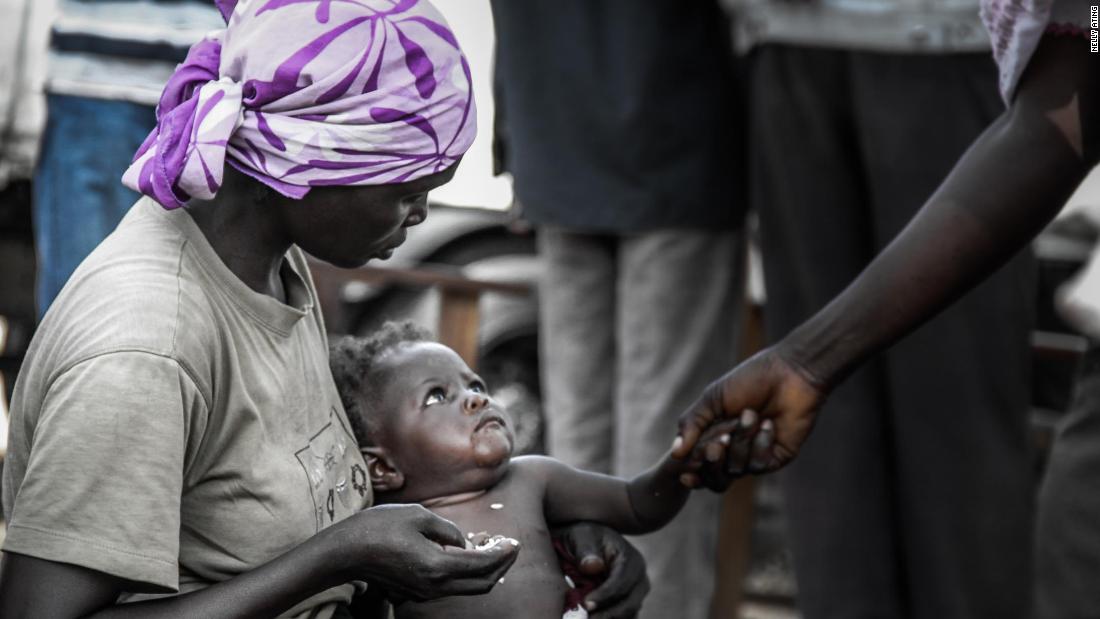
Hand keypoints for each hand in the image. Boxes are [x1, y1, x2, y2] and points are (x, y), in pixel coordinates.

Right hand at [327, 503, 518, 601]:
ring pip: (468, 587)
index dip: (503, 553)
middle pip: (482, 583)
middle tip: (511, 547)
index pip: (483, 564)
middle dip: (501, 566)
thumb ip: (448, 529)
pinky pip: (452, 586)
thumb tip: (464, 542)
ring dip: (486, 570)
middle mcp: (434, 585)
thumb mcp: (418, 516)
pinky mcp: (417, 591)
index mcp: (437, 566)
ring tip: (493, 547)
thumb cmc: (378, 527)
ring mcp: (425, 592)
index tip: (514, 541)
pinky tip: (468, 553)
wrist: (345, 552)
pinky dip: (468, 572)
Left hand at [553, 522, 649, 618]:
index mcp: (630, 559)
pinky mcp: (628, 605)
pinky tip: (592, 617)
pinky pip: (622, 617)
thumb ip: (585, 550)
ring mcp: (635, 595)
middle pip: (630, 603)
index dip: (605, 595)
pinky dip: (609, 618)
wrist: (585, 545)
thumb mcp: (581, 537)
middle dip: (608, 614)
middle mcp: (639, 579)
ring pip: (628, 614)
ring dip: (608, 618)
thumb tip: (593, 566)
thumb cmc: (583, 539)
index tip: (586, 604)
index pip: (622, 582)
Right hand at [672, 346, 825, 489]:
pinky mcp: (776, 457)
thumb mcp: (712, 399)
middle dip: (714, 458)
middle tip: (719, 442)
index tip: (685, 472)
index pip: (699, 463)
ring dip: (741, 442)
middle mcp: (734, 449)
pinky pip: (758, 465)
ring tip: (752, 414)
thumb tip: (675, 453)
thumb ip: (692, 424)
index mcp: (715, 435)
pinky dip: (760, 444)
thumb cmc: (749, 380)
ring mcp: (755, 455)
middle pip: (715, 475)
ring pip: (736, 469)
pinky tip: (769, 424)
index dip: (692, 470)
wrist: (789, 374)